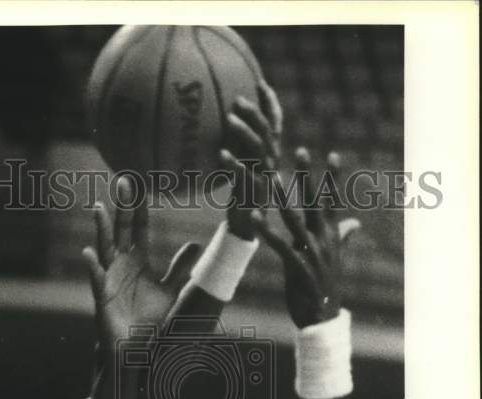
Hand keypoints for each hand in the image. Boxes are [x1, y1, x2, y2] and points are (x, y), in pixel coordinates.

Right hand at [82, 177, 200, 350]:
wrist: (134, 348)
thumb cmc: (148, 320)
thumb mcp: (169, 292)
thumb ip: (179, 269)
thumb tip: (196, 245)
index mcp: (137, 260)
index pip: (139, 228)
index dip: (140, 208)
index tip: (142, 184)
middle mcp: (121, 265)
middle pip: (120, 230)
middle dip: (121, 207)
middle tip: (123, 181)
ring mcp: (108, 279)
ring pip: (104, 248)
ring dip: (102, 229)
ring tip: (99, 208)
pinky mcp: (101, 297)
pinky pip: (96, 279)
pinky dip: (92, 267)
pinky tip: (89, 253)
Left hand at [221, 80, 282, 241]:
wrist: (247, 224)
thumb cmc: (241, 191)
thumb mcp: (240, 164)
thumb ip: (236, 144)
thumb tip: (217, 121)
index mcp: (270, 151)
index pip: (275, 121)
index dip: (270, 101)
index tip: (260, 82)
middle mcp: (271, 159)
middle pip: (266, 129)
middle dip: (254, 112)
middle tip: (237, 99)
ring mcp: (265, 174)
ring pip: (258, 147)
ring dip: (244, 131)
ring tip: (229, 120)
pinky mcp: (255, 190)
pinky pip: (244, 173)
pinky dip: (233, 162)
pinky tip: (220, 153)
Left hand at [251, 148, 360, 327]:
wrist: (322, 318)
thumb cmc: (325, 287)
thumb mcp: (333, 259)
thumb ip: (342, 237)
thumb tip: (355, 223)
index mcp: (331, 236)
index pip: (333, 201)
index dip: (333, 178)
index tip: (334, 153)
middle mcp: (324, 241)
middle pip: (315, 202)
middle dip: (308, 176)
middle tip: (301, 149)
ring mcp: (312, 254)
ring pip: (296, 219)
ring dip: (283, 197)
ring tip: (272, 176)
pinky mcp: (297, 268)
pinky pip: (279, 245)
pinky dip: (266, 230)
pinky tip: (255, 216)